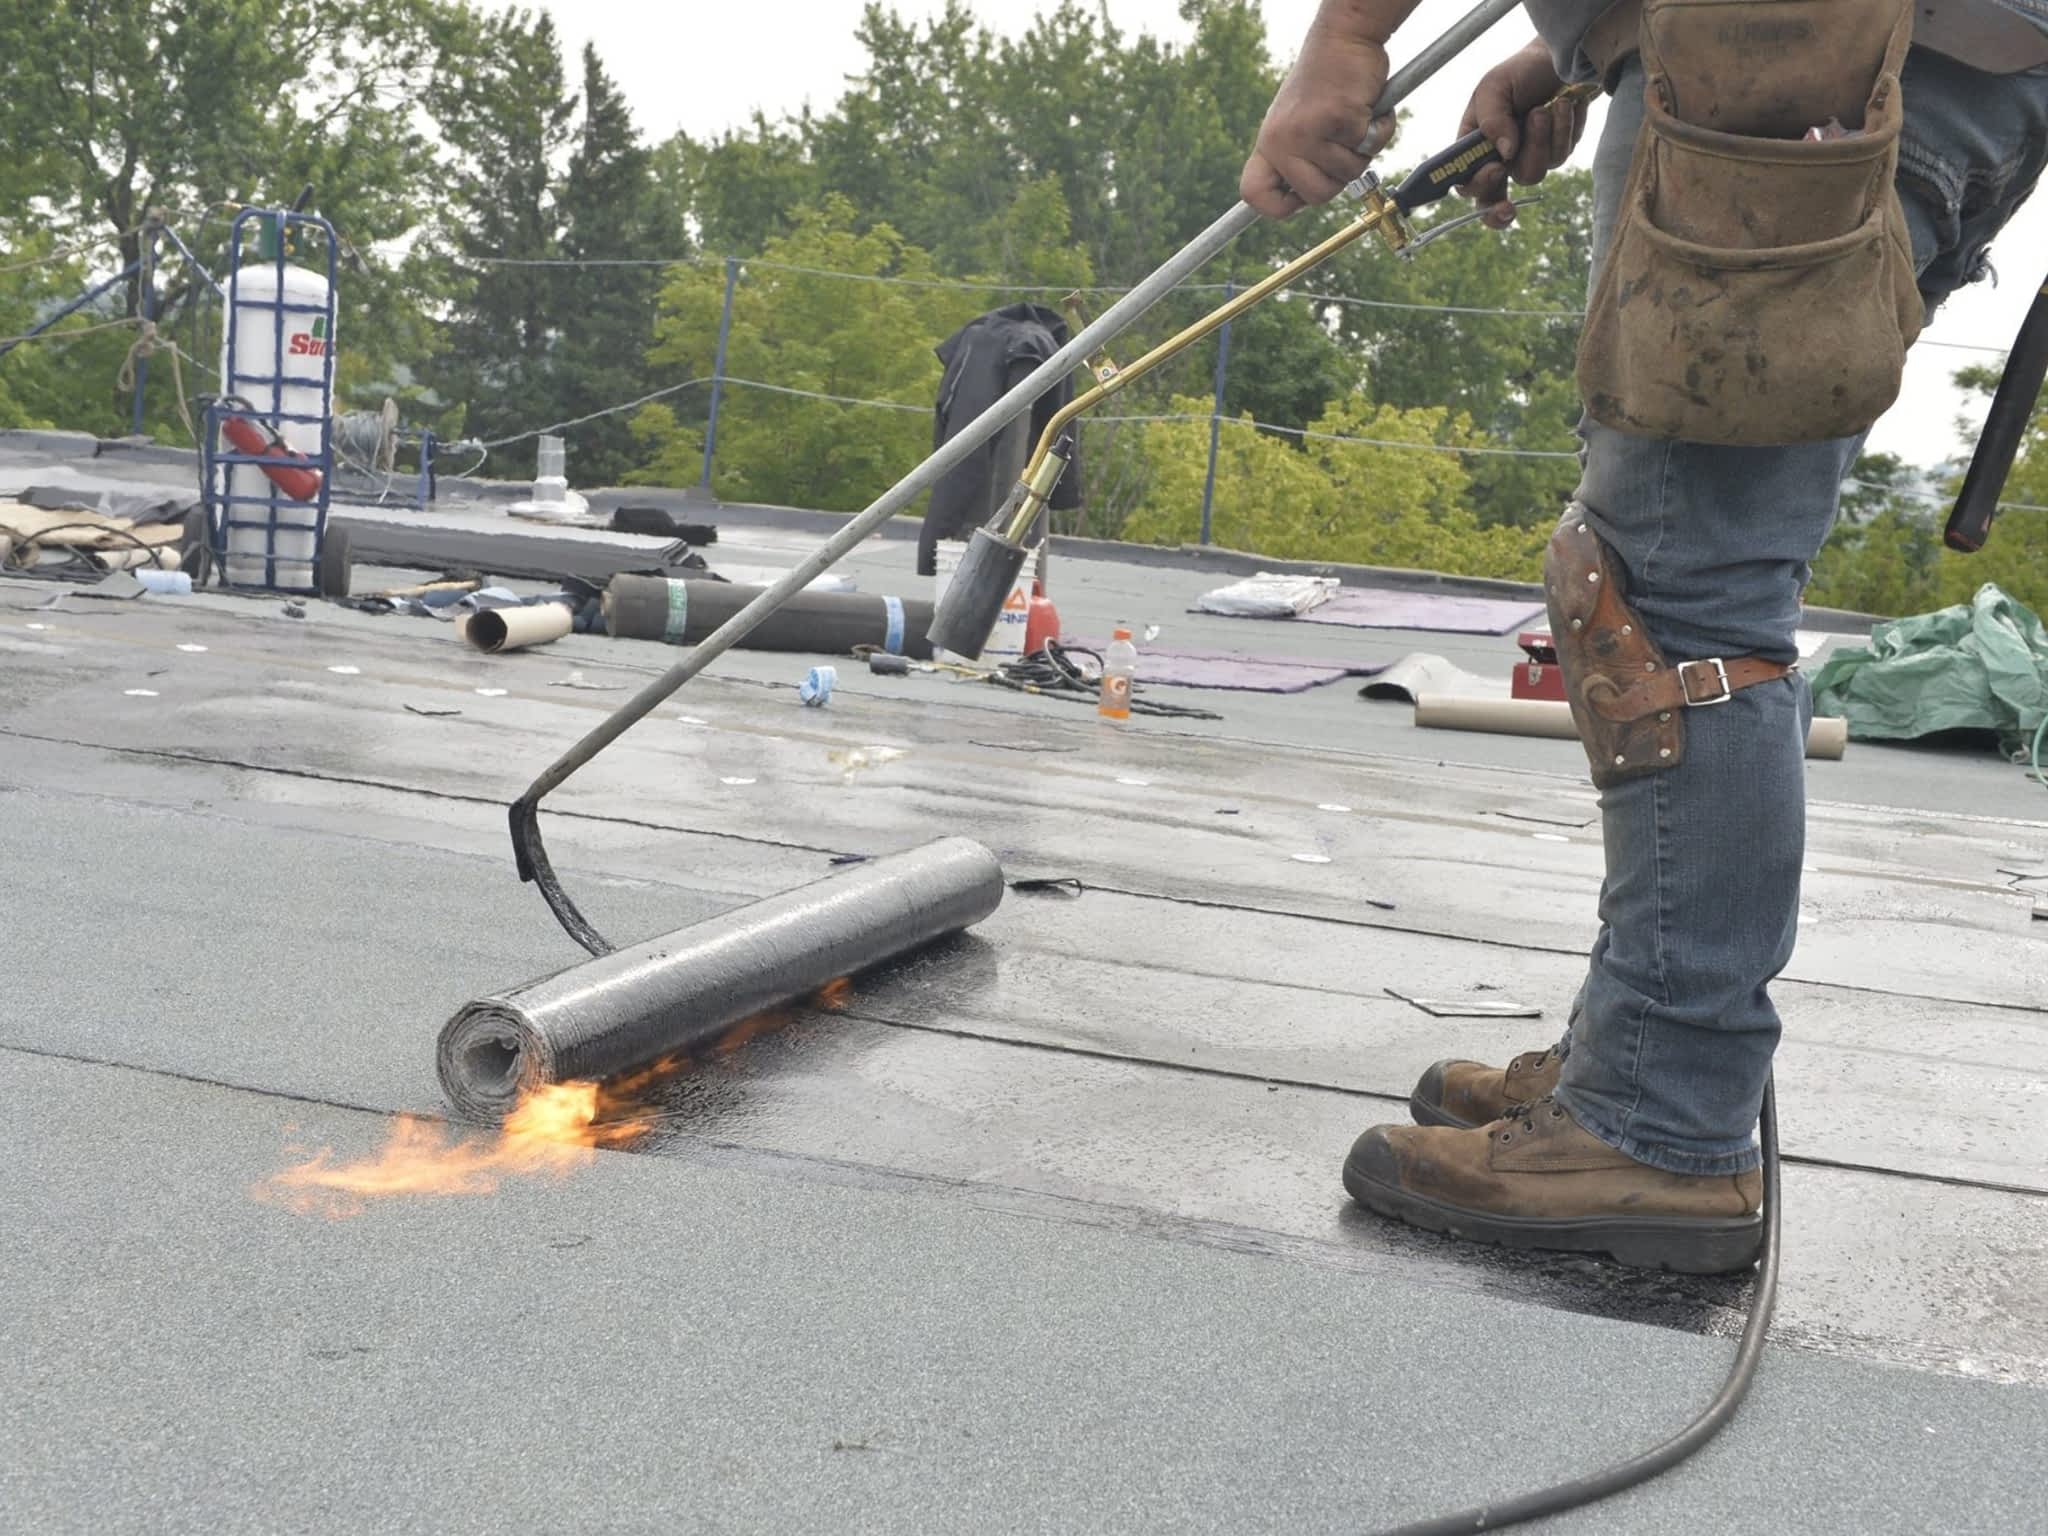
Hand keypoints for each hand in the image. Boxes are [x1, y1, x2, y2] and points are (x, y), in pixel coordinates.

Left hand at [1241, 23, 1396, 217]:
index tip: (1297, 202)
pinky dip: (1378, 131)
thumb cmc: (1327, 83)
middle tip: (1344, 146)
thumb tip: (1301, 200)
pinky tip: (1368, 107)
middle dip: (1339, 179)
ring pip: (1347, 174)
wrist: (1344, 37)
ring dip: (1362, 151)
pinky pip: (1367, 147)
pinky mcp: (1335, 118)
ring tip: (1354, 118)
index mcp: (1269, 143)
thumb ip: (1297, 160)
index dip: (1277, 207)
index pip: (1254, 194)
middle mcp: (1280, 140)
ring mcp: (1306, 131)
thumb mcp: (1298, 124)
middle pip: (1316, 196)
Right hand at [1458, 40, 1587, 228]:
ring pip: (1535, 173)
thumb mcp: (1494, 87)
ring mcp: (1530, 158)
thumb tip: (1505, 152)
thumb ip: (1492, 119)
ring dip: (1544, 138)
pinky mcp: (1557, 152)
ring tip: (1548, 106)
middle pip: (1500, 194)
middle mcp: (1500, 160)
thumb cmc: (1519, 71)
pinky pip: (1562, 154)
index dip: (1479, 187)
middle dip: (1507, 193)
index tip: (1496, 169)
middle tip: (1512, 200)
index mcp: (1474, 148)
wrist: (1557, 58)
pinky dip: (1565, 127)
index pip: (1467, 184)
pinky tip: (1565, 104)